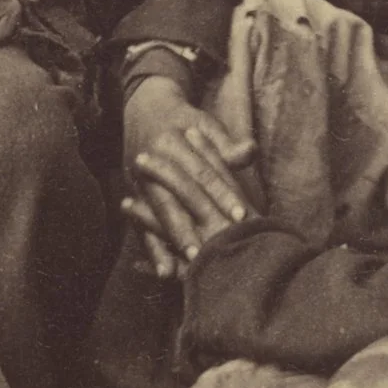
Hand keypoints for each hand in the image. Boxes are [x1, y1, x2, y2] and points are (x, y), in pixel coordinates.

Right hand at [121, 79, 255, 278]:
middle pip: (177, 197)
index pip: (201, 172)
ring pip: (160, 215)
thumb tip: (250, 152)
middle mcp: (150, 164)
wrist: (144, 113)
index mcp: (170, 142)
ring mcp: (140, 185)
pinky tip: (166, 273)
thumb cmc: (184, 122)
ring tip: (192, 264)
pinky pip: (143, 231)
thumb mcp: (204, 124)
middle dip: (197, 223)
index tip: (242, 214)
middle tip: (217, 247)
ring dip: (175, 241)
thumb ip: (226, 143)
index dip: (222, 193)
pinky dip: (154, 252)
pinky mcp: (137, 202)